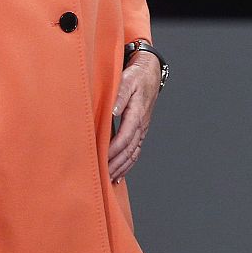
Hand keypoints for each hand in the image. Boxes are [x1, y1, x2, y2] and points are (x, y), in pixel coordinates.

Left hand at [108, 50, 162, 181]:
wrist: (150, 73)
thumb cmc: (136, 76)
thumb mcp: (126, 81)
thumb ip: (119, 96)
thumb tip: (113, 111)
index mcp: (137, 113)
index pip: (125, 137)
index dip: (113, 150)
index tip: (101, 158)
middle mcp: (141, 125)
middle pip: (129, 150)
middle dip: (116, 164)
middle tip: (102, 175)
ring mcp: (142, 129)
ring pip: (133, 154)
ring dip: (122, 168)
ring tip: (109, 179)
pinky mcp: (140, 131)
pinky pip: (135, 152)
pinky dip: (128, 165)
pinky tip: (119, 174)